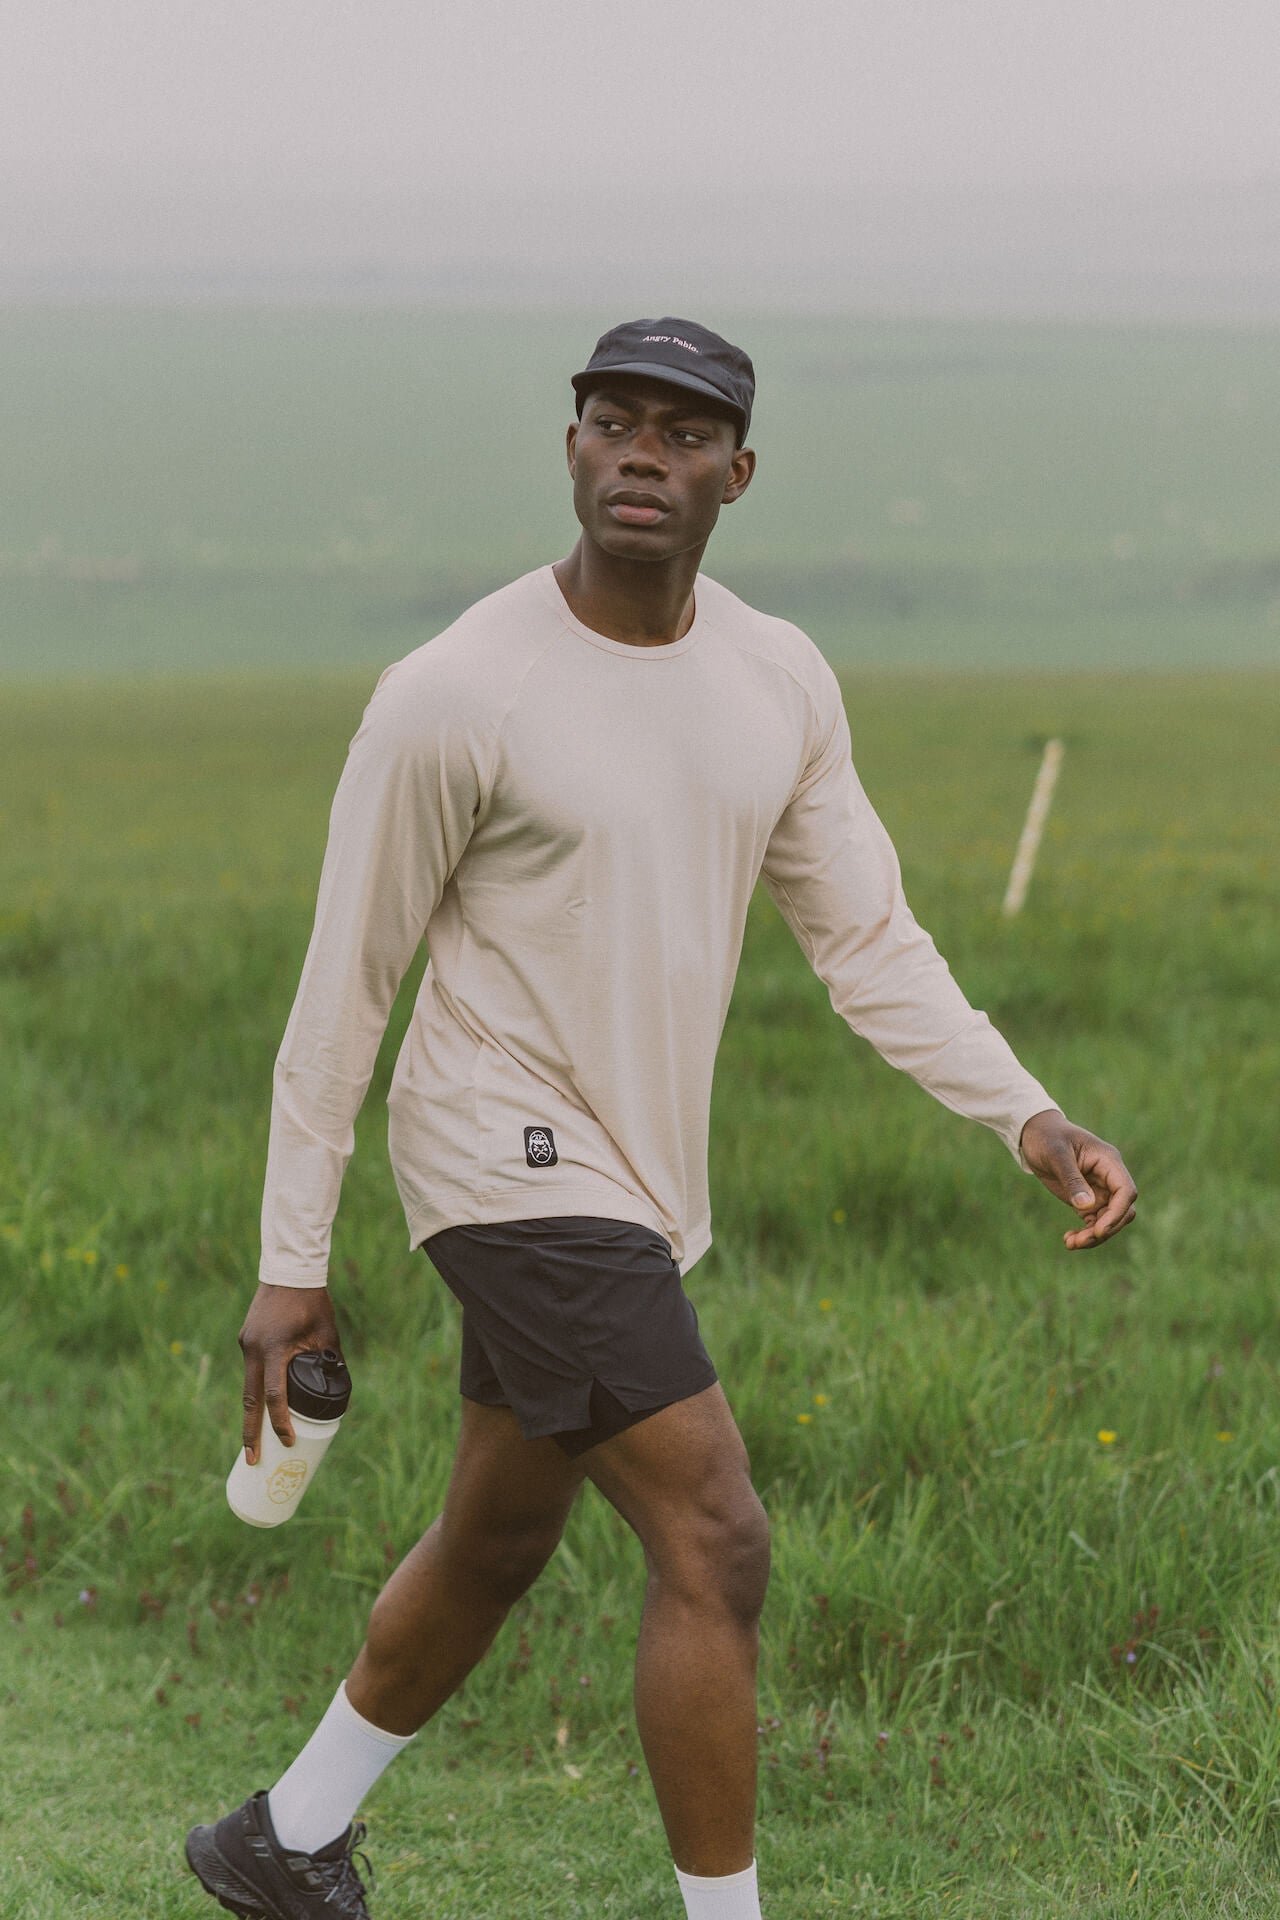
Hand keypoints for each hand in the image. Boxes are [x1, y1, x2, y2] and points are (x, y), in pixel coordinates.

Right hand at [238, 1282, 342, 1463]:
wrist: (290, 1271)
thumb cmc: (313, 1303)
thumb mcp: (327, 1334)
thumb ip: (332, 1363)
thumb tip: (340, 1396)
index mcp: (275, 1348)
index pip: (274, 1395)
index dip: (279, 1422)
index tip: (286, 1442)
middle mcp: (255, 1348)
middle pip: (249, 1400)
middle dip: (250, 1433)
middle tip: (252, 1460)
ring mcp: (246, 1343)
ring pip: (247, 1386)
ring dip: (251, 1413)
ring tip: (254, 1442)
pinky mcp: (246, 1339)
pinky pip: (251, 1370)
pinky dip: (255, 1389)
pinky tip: (261, 1405)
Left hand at [1019, 1109, 1137, 1250]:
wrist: (1034, 1134)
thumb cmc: (1047, 1137)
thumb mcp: (1056, 1154)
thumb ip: (1072, 1179)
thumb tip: (1087, 1207)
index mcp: (1108, 1161)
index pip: (1126, 1191)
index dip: (1117, 1212)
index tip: (1099, 1229)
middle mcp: (1108, 1177)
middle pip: (1122, 1210)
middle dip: (1105, 1229)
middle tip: (1079, 1241)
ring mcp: (1099, 1190)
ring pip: (1109, 1220)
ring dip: (1094, 1236)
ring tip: (1070, 1243)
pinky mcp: (1087, 1200)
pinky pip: (1095, 1222)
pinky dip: (1086, 1234)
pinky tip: (1069, 1239)